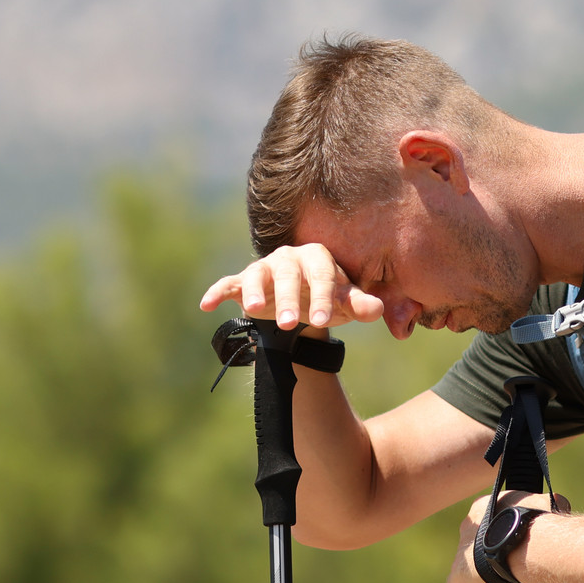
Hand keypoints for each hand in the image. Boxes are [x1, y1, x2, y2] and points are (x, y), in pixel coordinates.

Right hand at [199, 243, 385, 332]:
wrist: (302, 300)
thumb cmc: (327, 298)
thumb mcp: (344, 304)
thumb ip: (359, 305)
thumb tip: (377, 310)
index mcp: (318, 258)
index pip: (322, 275)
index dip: (322, 297)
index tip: (323, 321)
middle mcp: (290, 258)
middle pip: (288, 274)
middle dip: (288, 298)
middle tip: (290, 324)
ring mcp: (265, 268)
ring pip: (258, 275)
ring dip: (254, 291)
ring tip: (253, 311)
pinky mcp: (243, 281)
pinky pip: (229, 283)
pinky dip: (218, 291)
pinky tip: (206, 305)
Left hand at [446, 491, 569, 582]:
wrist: (528, 542)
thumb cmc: (540, 522)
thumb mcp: (547, 504)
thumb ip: (546, 505)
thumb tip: (556, 505)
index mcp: (483, 508)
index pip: (489, 525)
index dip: (503, 541)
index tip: (518, 553)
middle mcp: (468, 526)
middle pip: (481, 548)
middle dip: (498, 561)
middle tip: (515, 573)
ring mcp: (462, 550)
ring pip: (472, 568)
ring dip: (490, 579)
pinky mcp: (458, 571)